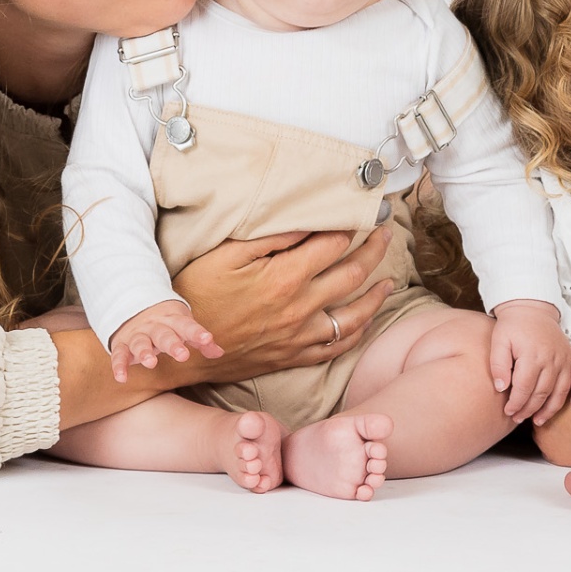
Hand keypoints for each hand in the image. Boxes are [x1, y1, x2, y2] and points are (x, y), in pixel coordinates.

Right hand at [107, 301, 222, 382]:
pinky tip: (121, 378)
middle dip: (172, 344)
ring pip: (140, 342)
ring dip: (144, 352)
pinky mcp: (122, 345)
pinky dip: (119, 365)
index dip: (197, 332)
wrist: (135, 309)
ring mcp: (137, 335)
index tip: (207, 339)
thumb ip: (201, 341)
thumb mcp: (184, 327)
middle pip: (163, 334)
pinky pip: (119, 354)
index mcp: (173, 321)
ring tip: (150, 363)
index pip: (186, 325)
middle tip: (182, 355)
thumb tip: (220, 353)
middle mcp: (154, 327)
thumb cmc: (167, 324)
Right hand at [171, 227, 394, 382]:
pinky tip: (366, 321)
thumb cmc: (196, 296)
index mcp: (284, 277)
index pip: (331, 245)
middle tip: (386, 233)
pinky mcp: (292, 357)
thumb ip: (270, 238)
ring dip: (377, 295)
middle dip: (374, 250)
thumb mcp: (224, 255)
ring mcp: (299, 336)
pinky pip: (336, 347)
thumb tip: (306, 222)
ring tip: (389, 279)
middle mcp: (299, 308)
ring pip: (354, 315)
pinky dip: (357, 333)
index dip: (348, 227)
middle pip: (352, 274)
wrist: (181, 350)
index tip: (358, 214)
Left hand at [489, 300, 570, 426]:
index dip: (516, 403)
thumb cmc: (512, 326)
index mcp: (532, 356)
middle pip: (542, 393)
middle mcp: (552, 360)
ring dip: (550, 409)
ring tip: (538, 421)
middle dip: (529, 409)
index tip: (508, 412)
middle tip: (518, 419)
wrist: (531, 308)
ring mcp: (564, 360)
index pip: (524, 388)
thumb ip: (498, 365)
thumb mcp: (499, 341)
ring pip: (560, 391)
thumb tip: (501, 388)